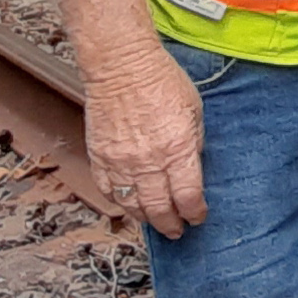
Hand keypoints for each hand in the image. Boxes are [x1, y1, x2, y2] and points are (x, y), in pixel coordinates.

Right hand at [85, 46, 206, 239]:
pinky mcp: (100, 157)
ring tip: (155, 223)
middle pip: (159, 208)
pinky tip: (129, 205)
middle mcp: (148, 161)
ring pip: (132, 205)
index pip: (188, 196)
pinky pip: (109, 190)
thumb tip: (192, 166)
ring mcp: (120, 162)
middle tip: (177, 230)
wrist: (122, 67)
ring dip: (145, 219)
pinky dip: (119, 202)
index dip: (194, 212)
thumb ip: (193, 143)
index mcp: (177, 149)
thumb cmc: (162, 82)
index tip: (198, 217)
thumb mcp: (194, 111)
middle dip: (171, 224)